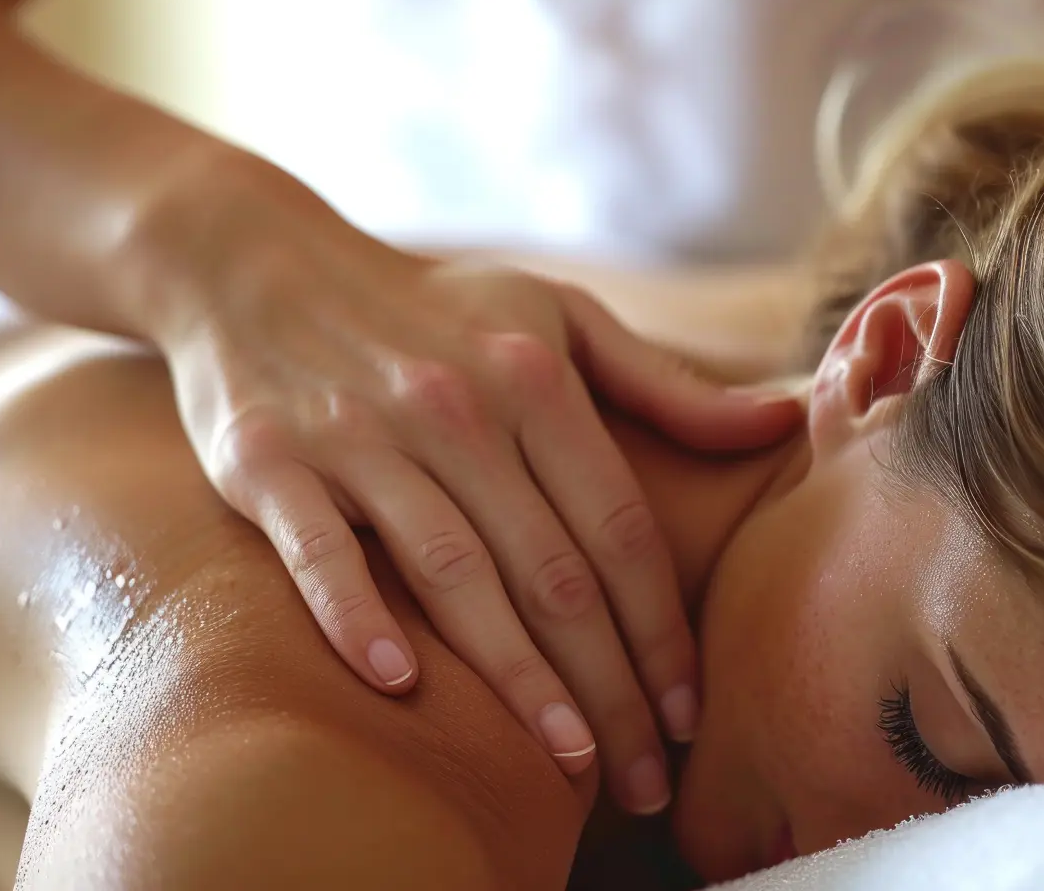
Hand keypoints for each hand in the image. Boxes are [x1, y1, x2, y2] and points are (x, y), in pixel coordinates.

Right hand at [123, 154, 802, 813]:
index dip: (662, 630)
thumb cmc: (435, 308)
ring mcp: (358, 435)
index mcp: (534, 378)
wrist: (264, 265)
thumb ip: (663, 383)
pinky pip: (318, 552)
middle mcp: (454, 408)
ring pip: (454, 574)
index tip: (689, 713)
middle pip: (553, 572)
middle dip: (610, 687)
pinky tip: (403, 686)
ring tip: (571, 761)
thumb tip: (779, 422)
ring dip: (517, 679)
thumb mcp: (557, 317)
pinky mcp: (269, 461)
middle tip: (646, 779)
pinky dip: (357, 618)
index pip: (620, 529)